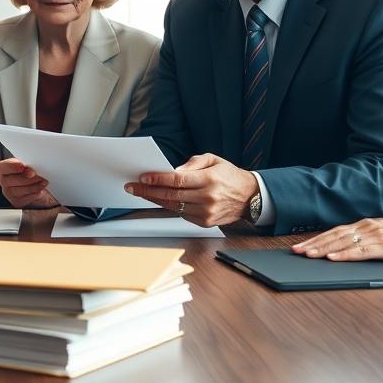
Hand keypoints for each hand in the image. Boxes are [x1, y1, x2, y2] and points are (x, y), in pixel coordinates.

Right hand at [0, 159, 59, 208]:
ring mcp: (8, 192)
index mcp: (3, 168)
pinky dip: (34, 194)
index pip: (2, 167)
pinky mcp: (16, 201)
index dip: (12, 167)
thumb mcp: (28, 164)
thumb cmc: (31, 170)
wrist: (37, 183)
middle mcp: (3, 181)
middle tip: (38, 175)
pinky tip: (40, 190)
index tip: (23, 166)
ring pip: (19, 191)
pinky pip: (24, 199)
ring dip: (33, 186)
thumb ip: (27, 165)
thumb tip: (30, 171)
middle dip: (27, 178)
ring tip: (43, 182)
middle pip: (10, 180)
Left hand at [124, 153, 257, 226]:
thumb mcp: (213, 160)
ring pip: (173, 207)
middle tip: (132, 187)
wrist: (250, 197)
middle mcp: (207, 198)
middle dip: (148, 191)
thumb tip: (173, 170)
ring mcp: (206, 212)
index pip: (178, 180)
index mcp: (209, 180)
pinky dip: (169, 206)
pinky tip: (159, 200)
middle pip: (171, 195)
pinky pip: (181, 214)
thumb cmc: (229, 175)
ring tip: (141, 193)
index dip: (158, 179)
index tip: (143, 177)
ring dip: (155, 200)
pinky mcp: (205, 223)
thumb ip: (193, 163)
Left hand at [292, 218, 382, 261]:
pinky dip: (346, 255)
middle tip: (296, 252)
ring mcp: (375, 237)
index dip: (315, 240)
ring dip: (325, 249)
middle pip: (334, 237)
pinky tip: (334, 258)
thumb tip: (341, 250)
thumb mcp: (378, 239)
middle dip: (314, 245)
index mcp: (363, 226)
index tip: (299, 247)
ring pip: (344, 243)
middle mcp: (366, 228)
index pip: (334, 233)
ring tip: (309, 255)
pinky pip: (361, 252)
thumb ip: (362, 241)